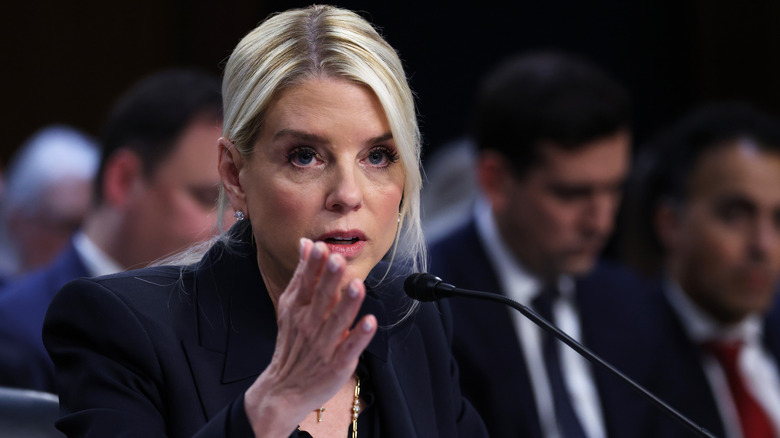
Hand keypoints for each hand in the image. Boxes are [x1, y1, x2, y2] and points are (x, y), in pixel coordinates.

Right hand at [244, 238, 376, 436]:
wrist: (284, 390)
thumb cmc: (293, 343)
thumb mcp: (290, 307)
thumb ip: (301, 275)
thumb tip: (306, 243)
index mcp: (298, 309)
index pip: (306, 283)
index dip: (314, 266)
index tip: (321, 248)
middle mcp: (310, 324)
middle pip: (322, 299)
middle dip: (330, 280)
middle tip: (338, 260)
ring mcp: (324, 345)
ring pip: (338, 321)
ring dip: (347, 304)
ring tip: (357, 286)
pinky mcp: (338, 363)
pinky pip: (350, 348)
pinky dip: (359, 336)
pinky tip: (370, 322)